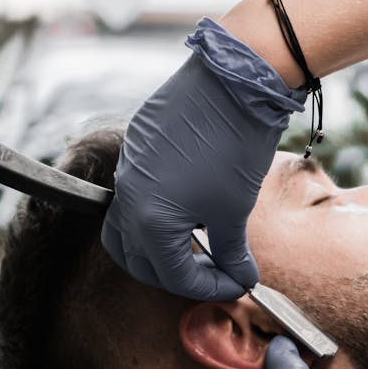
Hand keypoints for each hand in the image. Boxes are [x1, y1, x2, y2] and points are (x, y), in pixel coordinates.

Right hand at [102, 19, 304, 299]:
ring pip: (127, 230)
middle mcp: (127, 199)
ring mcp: (126, 171)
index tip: (239, 282)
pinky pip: (133, 194)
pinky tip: (186, 209)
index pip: (174, 276)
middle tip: (213, 273)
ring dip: (155, 248)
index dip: (211, 286)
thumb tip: (241, 277)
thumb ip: (232, 252)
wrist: (232, 82)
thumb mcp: (235, 209)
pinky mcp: (135, 149)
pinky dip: (153, 213)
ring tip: (193, 248)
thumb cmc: (234, 146)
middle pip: (140, 260)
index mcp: (149, 222)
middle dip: (177, 274)